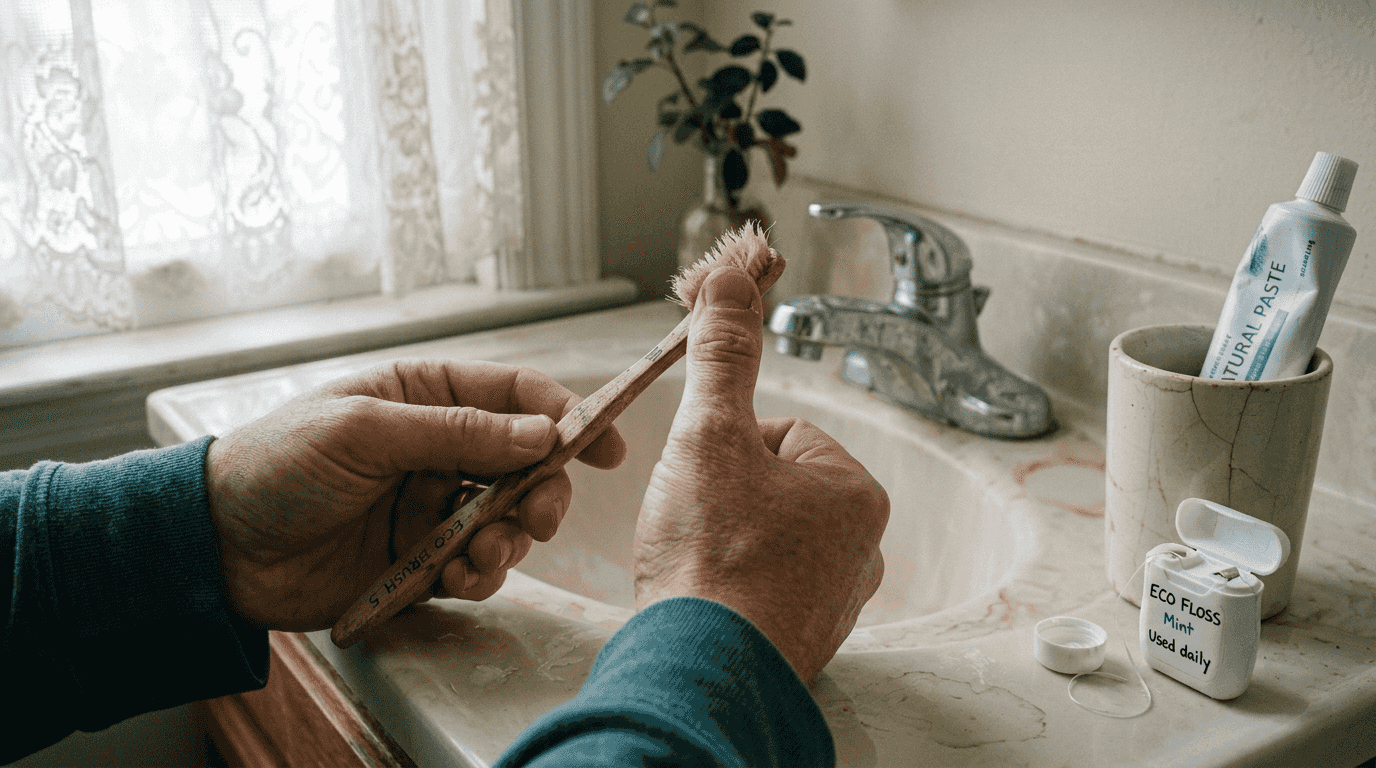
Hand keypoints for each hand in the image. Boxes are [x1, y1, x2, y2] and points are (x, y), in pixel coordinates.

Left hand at [204, 360, 625, 630]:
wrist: (216, 547)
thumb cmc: (278, 465)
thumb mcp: (365, 431)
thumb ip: (458, 432)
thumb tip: (543, 432)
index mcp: (425, 396)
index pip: (515, 396)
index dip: (569, 415)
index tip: (606, 447)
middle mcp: (438, 448)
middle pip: (526, 463)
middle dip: (543, 491)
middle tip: (540, 516)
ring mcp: (433, 506)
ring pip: (508, 520)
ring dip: (510, 540)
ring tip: (481, 556)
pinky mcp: (422, 559)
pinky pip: (477, 567)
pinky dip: (481, 576)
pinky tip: (458, 579)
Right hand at [634, 267, 888, 682]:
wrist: (698, 671)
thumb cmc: (712, 560)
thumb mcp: (710, 435)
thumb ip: (722, 355)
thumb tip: (731, 278)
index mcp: (854, 493)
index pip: (778, 434)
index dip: (724, 449)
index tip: (702, 482)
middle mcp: (860, 549)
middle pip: (769, 487)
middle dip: (723, 499)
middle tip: (694, 527)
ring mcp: (831, 601)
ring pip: (760, 539)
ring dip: (722, 544)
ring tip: (696, 566)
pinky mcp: (799, 642)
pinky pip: (756, 591)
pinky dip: (726, 590)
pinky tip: (703, 601)